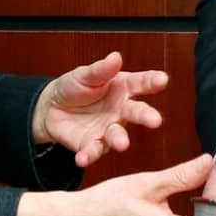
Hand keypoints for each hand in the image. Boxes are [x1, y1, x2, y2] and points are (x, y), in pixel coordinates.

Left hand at [33, 51, 166, 168]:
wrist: (52, 108)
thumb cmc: (75, 87)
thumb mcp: (84, 75)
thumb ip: (100, 70)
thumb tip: (115, 57)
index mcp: (123, 88)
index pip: (141, 83)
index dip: (153, 81)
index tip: (163, 79)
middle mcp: (121, 110)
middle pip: (137, 112)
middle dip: (146, 116)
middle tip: (155, 121)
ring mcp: (108, 129)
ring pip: (118, 135)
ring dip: (120, 140)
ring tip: (122, 143)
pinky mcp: (92, 144)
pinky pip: (92, 151)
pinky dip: (88, 156)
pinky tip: (82, 159)